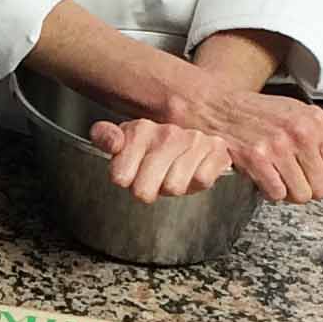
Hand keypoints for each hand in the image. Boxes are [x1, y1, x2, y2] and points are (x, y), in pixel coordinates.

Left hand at [89, 116, 235, 201]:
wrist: (195, 139)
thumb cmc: (156, 146)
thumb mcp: (125, 140)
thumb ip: (105, 136)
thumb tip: (112, 142)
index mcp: (140, 131)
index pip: (120, 176)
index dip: (125, 181)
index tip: (129, 174)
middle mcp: (167, 134)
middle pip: (145, 189)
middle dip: (148, 190)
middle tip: (153, 179)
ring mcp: (194, 141)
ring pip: (174, 187)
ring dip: (173, 187)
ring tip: (173, 174)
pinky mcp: (217, 151)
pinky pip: (202, 180)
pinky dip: (196, 183)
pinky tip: (192, 172)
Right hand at [209, 93, 322, 203]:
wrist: (221, 108)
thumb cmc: (262, 113)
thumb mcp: (303, 117)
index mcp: (316, 122)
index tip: (313, 167)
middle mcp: (300, 133)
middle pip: (322, 188)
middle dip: (309, 187)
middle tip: (295, 175)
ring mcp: (278, 147)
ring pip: (301, 195)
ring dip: (290, 191)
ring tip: (280, 175)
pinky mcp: (257, 159)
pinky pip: (277, 194)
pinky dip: (271, 190)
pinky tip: (266, 176)